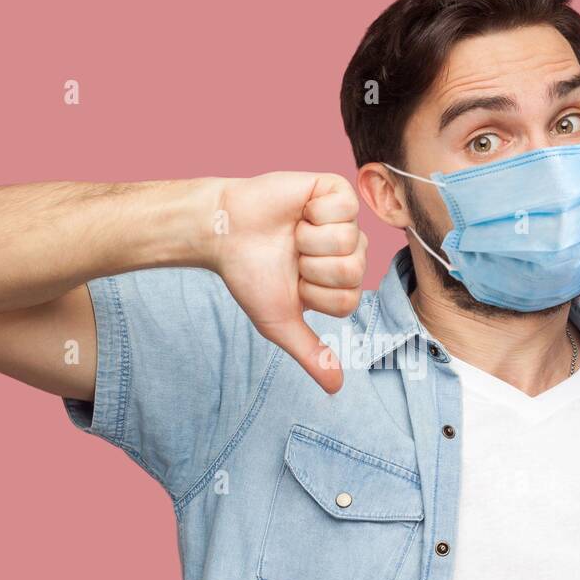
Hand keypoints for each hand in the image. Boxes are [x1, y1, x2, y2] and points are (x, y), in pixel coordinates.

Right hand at [211, 172, 366, 392]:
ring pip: (349, 241)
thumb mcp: (280, 321)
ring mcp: (345, 221)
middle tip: (291, 256)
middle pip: (354, 271)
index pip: (348, 300)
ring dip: (309, 240)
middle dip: (312, 268)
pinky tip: (299, 211)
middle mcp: (348, 251)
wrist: (224, 232)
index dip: (314, 294)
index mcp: (340, 282)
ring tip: (292, 233)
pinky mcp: (335, 191)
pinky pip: (345, 208)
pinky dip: (314, 212)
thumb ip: (310, 353)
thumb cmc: (250, 275)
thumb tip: (335, 388)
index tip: (292, 282)